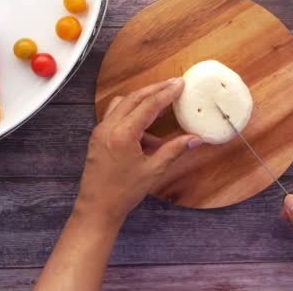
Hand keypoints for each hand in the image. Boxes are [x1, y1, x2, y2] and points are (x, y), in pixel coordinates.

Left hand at [75, 78, 201, 225]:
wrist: (97, 208)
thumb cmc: (123, 193)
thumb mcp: (153, 171)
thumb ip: (174, 150)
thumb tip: (195, 139)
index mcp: (123, 134)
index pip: (148, 105)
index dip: (166, 93)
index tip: (179, 84)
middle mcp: (108, 127)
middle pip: (134, 98)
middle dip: (155, 90)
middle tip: (172, 85)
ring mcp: (100, 131)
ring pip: (122, 104)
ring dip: (141, 100)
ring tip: (161, 104)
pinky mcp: (98, 137)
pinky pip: (116, 117)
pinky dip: (132, 116)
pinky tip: (148, 133)